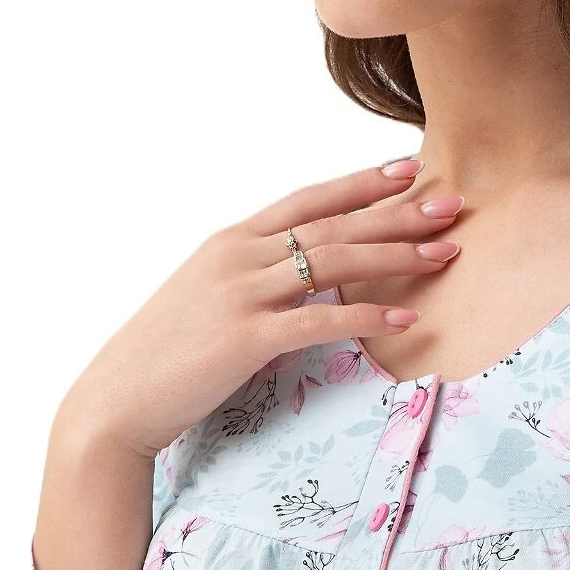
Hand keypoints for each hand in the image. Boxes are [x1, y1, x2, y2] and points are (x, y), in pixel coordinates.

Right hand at [56, 159, 462, 460]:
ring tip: (445, 252)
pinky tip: (406, 317)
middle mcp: (238, 256)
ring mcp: (241, 294)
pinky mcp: (245, 339)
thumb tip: (304, 272)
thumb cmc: (167, 353)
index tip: (409, 170)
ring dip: (396, 255)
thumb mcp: (210, 295)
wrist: (117, 399)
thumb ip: (255, 275)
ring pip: (332, 262)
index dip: (362, 183)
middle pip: (333, 224)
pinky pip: (319, 321)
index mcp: (232, 240)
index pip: (309, 200)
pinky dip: (366, 316)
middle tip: (452, 204)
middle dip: (398, 212)